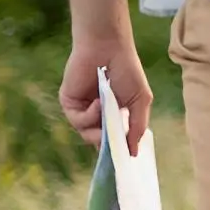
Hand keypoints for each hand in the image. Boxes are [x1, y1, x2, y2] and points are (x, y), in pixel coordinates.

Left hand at [59, 37, 151, 157]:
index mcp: (115, 113)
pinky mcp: (69, 104)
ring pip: (87, 134)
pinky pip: (78, 121)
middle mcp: (97, 114)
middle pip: (99, 141)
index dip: (117, 150)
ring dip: (98, 128)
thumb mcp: (140, 100)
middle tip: (114, 144)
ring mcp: (83, 110)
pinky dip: (89, 115)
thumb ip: (138, 127)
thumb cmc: (128, 70)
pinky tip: (98, 102)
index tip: (123, 161)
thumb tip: (134, 152)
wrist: (108, 48)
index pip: (114, 139)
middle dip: (107, 144)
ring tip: (108, 112)